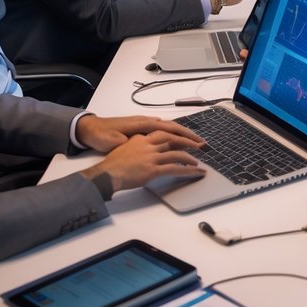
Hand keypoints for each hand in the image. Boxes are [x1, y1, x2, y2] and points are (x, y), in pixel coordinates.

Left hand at [76, 114, 203, 153]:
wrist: (90, 128)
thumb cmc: (101, 135)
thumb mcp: (112, 142)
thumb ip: (128, 142)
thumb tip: (138, 143)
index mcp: (141, 124)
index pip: (168, 129)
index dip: (183, 136)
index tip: (195, 143)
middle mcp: (145, 122)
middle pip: (172, 127)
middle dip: (188, 135)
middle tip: (202, 144)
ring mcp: (143, 124)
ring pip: (168, 128)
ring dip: (181, 135)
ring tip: (194, 143)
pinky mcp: (141, 128)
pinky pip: (161, 131)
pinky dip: (172, 135)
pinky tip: (177, 141)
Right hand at [82, 130, 206, 191]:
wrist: (107, 174)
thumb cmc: (113, 164)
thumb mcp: (125, 147)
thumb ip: (139, 143)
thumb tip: (146, 143)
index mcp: (142, 138)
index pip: (164, 132)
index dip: (177, 134)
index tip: (186, 136)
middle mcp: (149, 145)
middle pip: (174, 140)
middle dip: (188, 142)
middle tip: (199, 145)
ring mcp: (152, 157)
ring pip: (177, 154)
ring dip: (190, 158)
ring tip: (197, 162)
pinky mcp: (153, 170)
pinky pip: (175, 169)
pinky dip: (187, 170)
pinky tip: (194, 172)